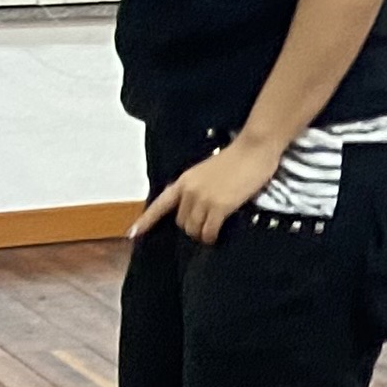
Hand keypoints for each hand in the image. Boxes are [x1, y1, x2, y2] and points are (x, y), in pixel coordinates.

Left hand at [134, 139, 275, 246]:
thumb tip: (199, 205)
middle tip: (204, 227)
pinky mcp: (219, 206)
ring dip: (201, 233)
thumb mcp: (209, 171)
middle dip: (191, 226)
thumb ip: (199, 186)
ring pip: (193, 228)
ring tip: (211, 232)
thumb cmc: (238, 158)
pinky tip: (215, 237)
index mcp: (184, 181)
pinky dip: (210, 236)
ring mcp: (203, 199)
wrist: (254, 149)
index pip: (160, 204)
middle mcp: (189, 191)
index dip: (145, 221)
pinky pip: (208, 230)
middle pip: (180, 221)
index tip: (132, 234)